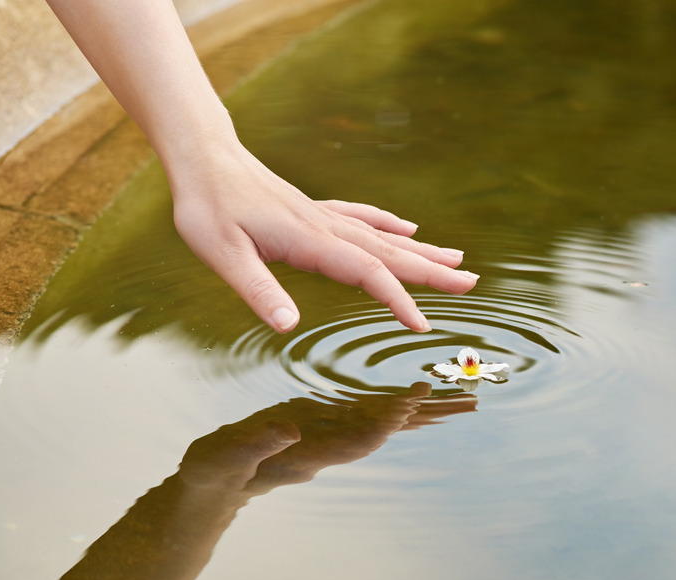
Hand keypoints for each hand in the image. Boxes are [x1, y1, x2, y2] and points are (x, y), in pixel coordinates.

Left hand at [170, 139, 478, 333]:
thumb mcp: (221, 254)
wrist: (203, 157)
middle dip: (433, 272)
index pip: (368, 274)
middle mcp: (327, 228)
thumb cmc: (207, 206)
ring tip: (458, 259)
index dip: (398, 300)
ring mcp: (325, 217)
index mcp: (311, 242)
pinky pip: (363, 218)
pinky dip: (390, 226)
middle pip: (390, 254)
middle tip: (472, 284)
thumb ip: (257, 289)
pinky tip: (408, 229)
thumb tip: (289, 327)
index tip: (424, 326)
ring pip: (384, 238)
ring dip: (422, 251)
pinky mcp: (316, 211)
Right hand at [178, 383, 475, 498]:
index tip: (416, 394)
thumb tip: (289, 427)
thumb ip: (258, 442)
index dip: (388, 418)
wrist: (215, 489)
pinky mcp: (320, 427)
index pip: (361, 438)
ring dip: (421, 410)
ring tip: (458, 398)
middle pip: (389, 433)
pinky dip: (393, 403)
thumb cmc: (216, 473)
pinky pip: (365, 414)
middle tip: (470, 401)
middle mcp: (331, 448)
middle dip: (427, 416)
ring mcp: (328, 438)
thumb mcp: (227, 455)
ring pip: (384, 423)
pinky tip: (412, 396)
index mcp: (312, 454)